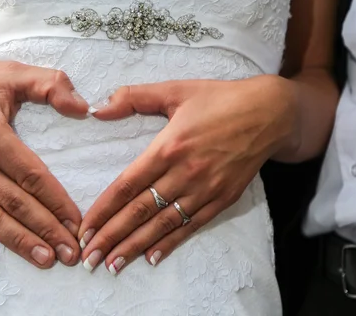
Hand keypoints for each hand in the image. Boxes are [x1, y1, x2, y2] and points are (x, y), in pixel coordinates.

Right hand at [0, 53, 88, 267]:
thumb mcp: (13, 72)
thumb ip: (52, 84)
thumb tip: (84, 109)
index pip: (32, 175)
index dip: (57, 202)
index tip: (76, 223)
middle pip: (14, 202)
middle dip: (46, 230)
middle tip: (70, 253)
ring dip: (17, 241)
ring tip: (45, 259)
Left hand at [78, 76, 294, 273]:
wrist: (270, 112)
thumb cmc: (219, 99)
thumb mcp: (175, 90)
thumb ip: (134, 97)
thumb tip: (97, 110)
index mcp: (169, 147)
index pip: (127, 186)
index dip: (104, 210)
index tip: (85, 228)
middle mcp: (185, 173)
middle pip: (140, 211)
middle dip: (112, 237)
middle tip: (90, 258)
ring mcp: (206, 189)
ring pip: (163, 224)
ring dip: (135, 246)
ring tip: (113, 265)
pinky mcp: (223, 199)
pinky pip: (192, 226)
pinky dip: (171, 243)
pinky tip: (152, 258)